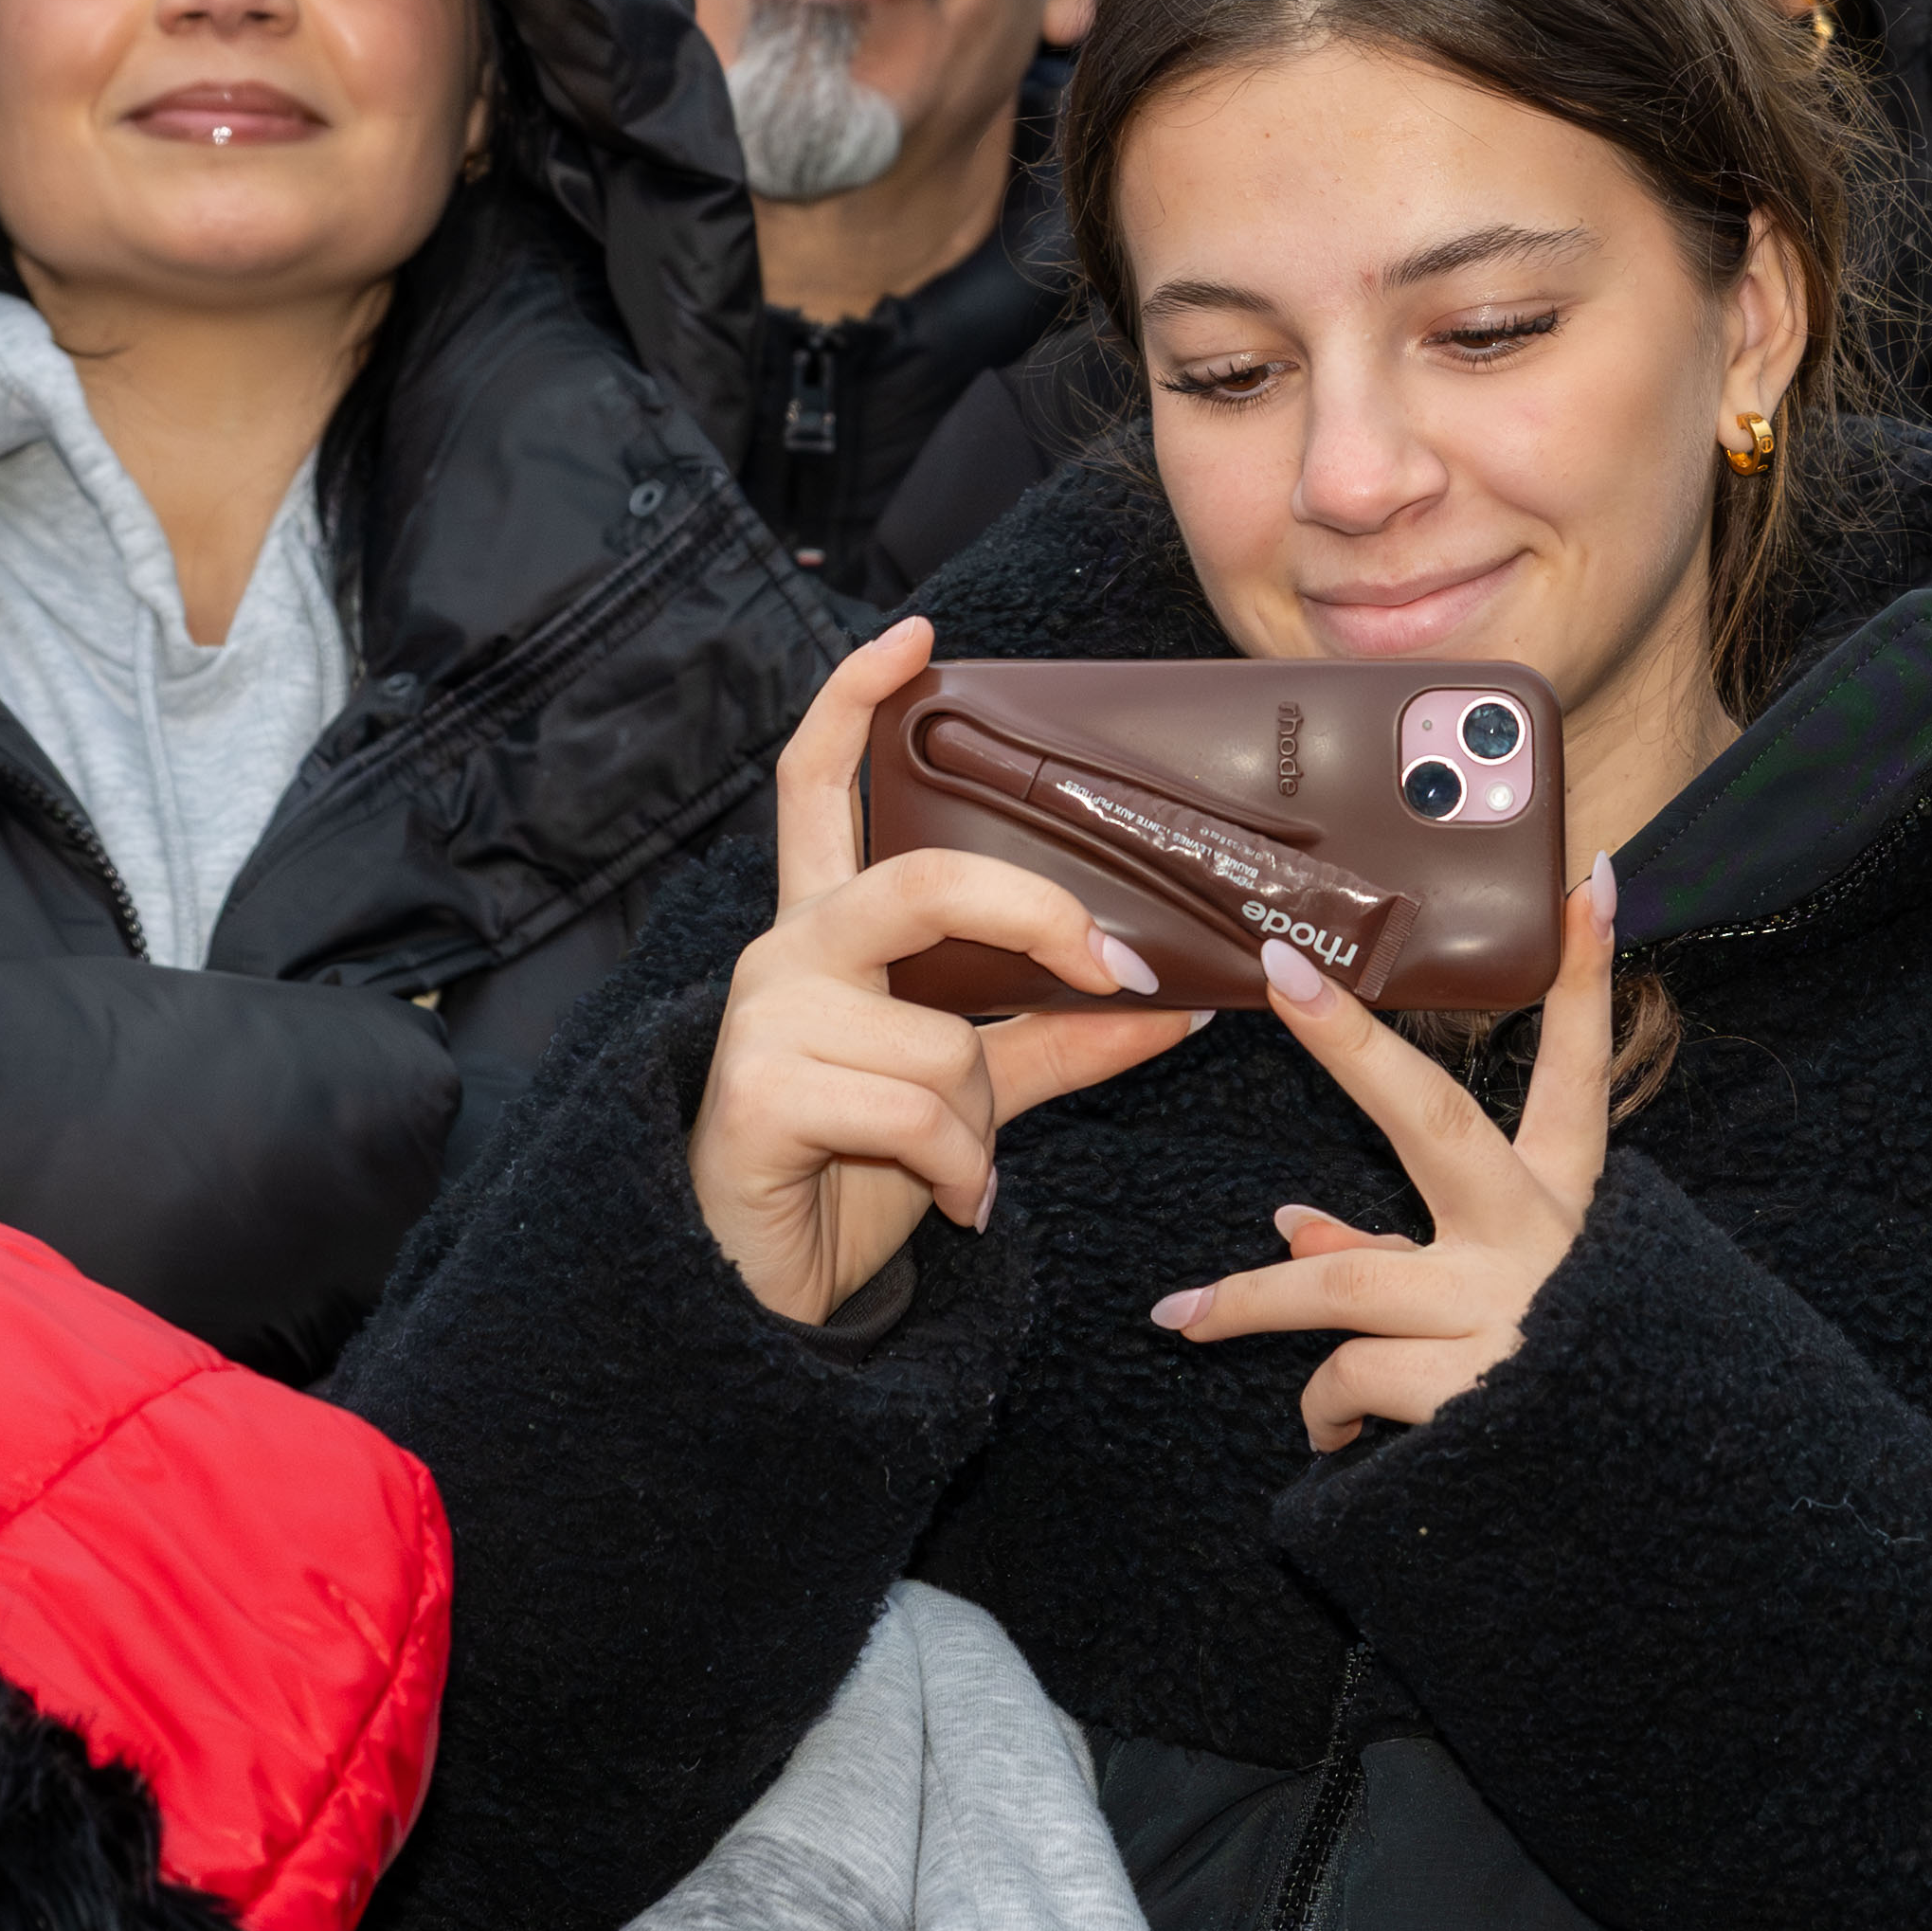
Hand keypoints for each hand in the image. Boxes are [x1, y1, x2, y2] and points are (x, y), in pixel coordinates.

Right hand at [690, 620, 1206, 1326]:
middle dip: (1035, 916)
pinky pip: (917, 1112)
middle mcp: (787, 953)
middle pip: (919, 878)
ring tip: (957, 1169)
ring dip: (982, 1120)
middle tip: (1113, 966)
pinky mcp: (756, 1093)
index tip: (917, 637)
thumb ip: (1058, 1036)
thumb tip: (1175, 1000)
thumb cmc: (855, 1170)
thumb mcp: (973, 1092)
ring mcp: (764, 1018)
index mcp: (830, 932)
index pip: (820, 786)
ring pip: (942, 1037)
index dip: (858, 703)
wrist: (764, 1293)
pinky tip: (944, 1199)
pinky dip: (960, 1171)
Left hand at [1155, 853, 1614, 1449]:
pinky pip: (1347, 1375)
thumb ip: (1398, 1255)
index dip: (1584, 975)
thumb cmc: (1547, 1398)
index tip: (1582, 879)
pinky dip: (1321, 1407)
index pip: (1579, 1070)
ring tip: (1182, 1319)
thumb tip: (1293, 1225)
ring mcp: (1502, 1314)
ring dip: (1246, 1302)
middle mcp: (1537, 1243)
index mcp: (1562, 1206)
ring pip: (1337, 1280)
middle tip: (1286, 975)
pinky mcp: (1468, 1392)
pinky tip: (1330, 1434)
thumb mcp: (1484, 1307)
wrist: (1637, 1514)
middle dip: (1354, 1044)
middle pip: (1433, 1122)